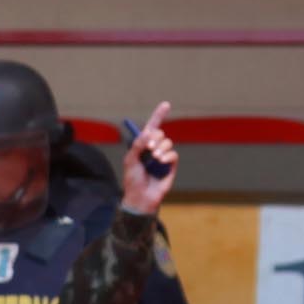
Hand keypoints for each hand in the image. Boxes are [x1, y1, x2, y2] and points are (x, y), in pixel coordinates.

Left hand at [117, 103, 181, 217]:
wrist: (140, 198)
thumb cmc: (132, 180)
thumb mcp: (130, 161)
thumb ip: (137, 145)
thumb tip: (147, 132)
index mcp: (143, 146)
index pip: (152, 128)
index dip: (158, 116)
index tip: (166, 105)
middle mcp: (154, 149)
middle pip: (159, 133)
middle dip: (155, 137)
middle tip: (149, 148)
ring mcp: (163, 157)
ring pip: (167, 143)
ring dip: (161, 148)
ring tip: (154, 158)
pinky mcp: (170, 166)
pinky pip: (173, 154)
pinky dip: (167, 155)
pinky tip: (161, 161)